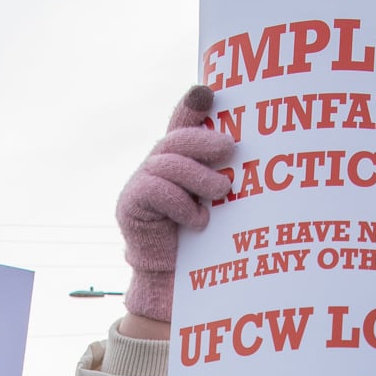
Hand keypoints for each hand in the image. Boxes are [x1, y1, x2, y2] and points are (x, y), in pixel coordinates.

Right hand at [116, 86, 234, 334]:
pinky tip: (198, 220)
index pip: (184, 124)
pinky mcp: (129, 204)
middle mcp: (155, 165)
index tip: (208, 91)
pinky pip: (156, 190)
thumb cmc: (204, 244)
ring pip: (168, 163)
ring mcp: (139, 182)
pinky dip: (181, 203)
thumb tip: (246, 152)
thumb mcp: (218, 205)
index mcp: (177, 160)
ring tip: (222, 191)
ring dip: (198, 176)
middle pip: (176, 139)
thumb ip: (222, 176)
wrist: (172, 284)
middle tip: (230, 148)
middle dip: (204, 140)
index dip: (192, 106)